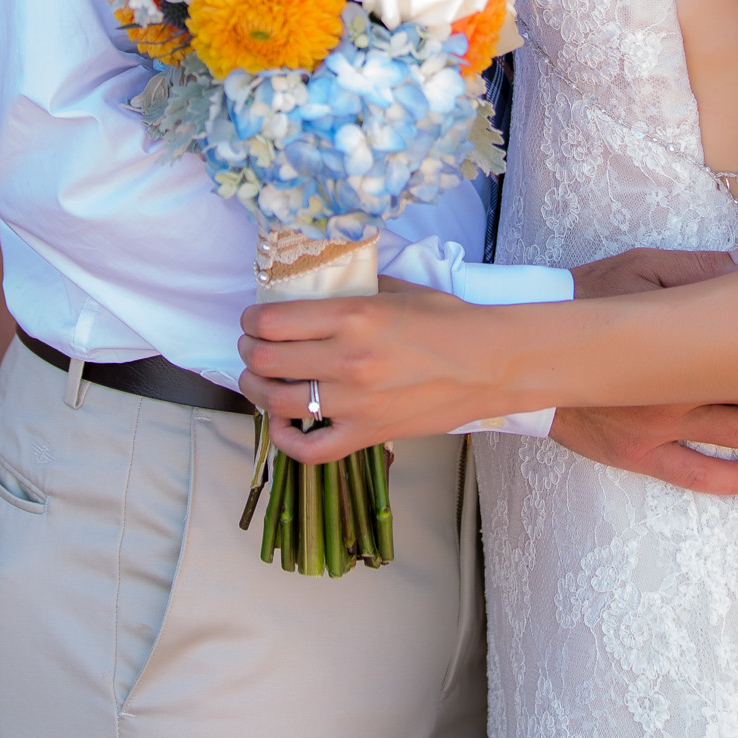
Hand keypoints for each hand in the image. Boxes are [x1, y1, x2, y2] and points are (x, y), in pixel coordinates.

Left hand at [239, 283, 508, 459]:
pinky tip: (282, 422)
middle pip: (266, 361)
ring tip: (258, 379)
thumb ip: (352, 288)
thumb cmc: (448, 319)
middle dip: (248, 351)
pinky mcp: (368, 434)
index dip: (251, 320)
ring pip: (278, 403)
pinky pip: (310, 449)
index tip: (253, 318)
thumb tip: (314, 288)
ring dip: (256, 390)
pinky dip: (285, 439)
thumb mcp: (396, 288)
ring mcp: (356, 402)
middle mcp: (348, 359)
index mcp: (353, 316)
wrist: (489, 363)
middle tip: (251, 345)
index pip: (273, 322)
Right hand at [561, 245, 737, 492]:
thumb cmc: (587, 298)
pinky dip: (729, 479)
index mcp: (680, 342)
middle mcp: (676, 389)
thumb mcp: (641, 268)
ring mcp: (657, 427)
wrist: (529, 348)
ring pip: (733, 435)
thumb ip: (699, 269)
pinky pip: (692, 475)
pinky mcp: (637, 454)